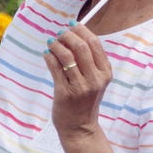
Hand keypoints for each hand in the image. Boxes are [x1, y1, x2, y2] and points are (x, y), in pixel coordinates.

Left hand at [44, 22, 111, 142]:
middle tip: (59, 34)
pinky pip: (55, 68)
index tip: (72, 25)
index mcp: (105, 73)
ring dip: (56, 45)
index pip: (95, 44)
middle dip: (67, 36)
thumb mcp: (96, 80)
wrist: (80, 127)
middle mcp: (95, 79)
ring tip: (51, 44)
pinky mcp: (65, 93)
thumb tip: (75, 34)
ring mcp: (80, 87)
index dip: (82, 30)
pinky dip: (49, 57)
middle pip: (81, 47)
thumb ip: (90, 61)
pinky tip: (47, 55)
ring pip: (66, 56)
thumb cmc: (85, 100)